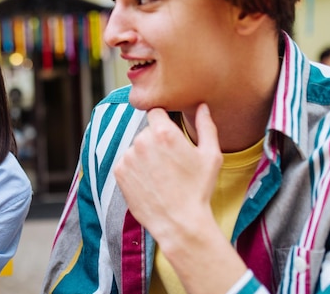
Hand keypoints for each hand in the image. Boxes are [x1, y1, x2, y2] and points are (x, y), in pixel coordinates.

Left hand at [113, 104, 221, 243]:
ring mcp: (128, 156)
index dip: (163, 120)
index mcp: (163, 133)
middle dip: (156, 142)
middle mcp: (142, 141)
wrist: (179, 223)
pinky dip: (135, 170)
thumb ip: (206, 126)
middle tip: (170, 162)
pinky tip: (150, 183)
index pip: (156, 111)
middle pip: (147, 132)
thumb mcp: (211, 156)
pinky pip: (126, 163)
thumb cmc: (199, 189)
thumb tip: (202, 106)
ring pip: (136, 148)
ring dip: (145, 156)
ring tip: (161, 176)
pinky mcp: (119, 172)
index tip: (169, 132)